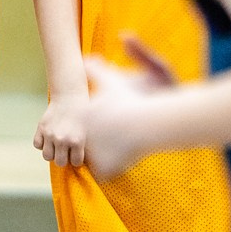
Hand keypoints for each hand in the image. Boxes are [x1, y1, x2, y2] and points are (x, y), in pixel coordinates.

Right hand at [34, 89, 90, 167]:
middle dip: (63, 158)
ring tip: (56, 147)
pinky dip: (41, 144)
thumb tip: (78, 163)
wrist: (69, 98)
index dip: (76, 159)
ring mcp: (50, 134)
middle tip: (66, 152)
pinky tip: (48, 139)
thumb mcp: (86, 131)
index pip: (75, 162)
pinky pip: (37, 145)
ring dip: (52, 153)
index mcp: (77, 141)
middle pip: (60, 162)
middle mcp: (62, 139)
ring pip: (47, 156)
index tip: (77, 154)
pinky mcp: (41, 128)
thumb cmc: (81, 115)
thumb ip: (82, 147)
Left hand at [79, 49, 177, 179]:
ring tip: (120, 145)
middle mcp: (81, 135)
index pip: (81, 126)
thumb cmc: (133, 101)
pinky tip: (122, 157)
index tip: (110, 122)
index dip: (95, 126)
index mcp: (81, 116)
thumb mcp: (113, 81)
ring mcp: (90, 153)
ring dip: (103, 157)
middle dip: (96, 143)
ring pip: (94, 159)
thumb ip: (97, 70)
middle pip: (85, 144)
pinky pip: (103, 173)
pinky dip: (112, 168)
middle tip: (116, 135)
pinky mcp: (102, 168)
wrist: (149, 122)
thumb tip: (86, 58)